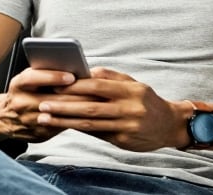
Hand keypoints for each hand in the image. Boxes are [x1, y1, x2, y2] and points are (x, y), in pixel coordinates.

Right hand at [0, 67, 102, 142]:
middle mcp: (21, 103)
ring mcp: (29, 121)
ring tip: (97, 104)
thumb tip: (70, 67)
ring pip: (59, 116)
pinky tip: (88, 117)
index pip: (33, 78)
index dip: (53, 77)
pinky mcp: (38, 135)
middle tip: (96, 90)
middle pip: (52, 99)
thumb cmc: (22, 92)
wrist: (3, 118)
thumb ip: (42, 73)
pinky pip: (60, 128)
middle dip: (75, 95)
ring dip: (79, 110)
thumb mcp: (26, 79)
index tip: (71, 75)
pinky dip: (75, 121)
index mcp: (18, 85)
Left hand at [31, 67, 188, 151]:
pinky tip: (62, 125)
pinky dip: (77, 128)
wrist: (169, 125)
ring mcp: (126, 126)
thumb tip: (84, 71)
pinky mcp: (123, 140)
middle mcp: (129, 109)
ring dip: (65, 120)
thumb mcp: (133, 83)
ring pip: (90, 123)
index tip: (54, 85)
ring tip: (45, 117)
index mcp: (130, 91)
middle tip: (42, 103)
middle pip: (90, 107)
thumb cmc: (146, 100)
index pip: (97, 87)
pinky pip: (96, 133)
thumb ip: (110, 76)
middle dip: (63, 106)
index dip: (74, 86)